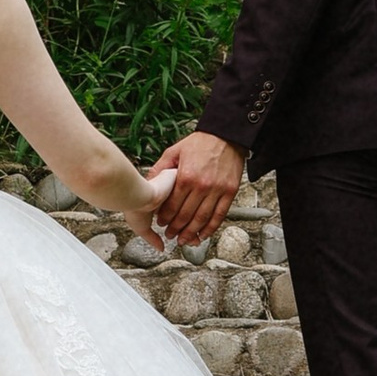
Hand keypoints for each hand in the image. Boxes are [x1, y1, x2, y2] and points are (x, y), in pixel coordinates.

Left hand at [147, 131, 243, 246]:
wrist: (226, 135)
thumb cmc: (199, 143)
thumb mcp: (174, 152)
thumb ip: (160, 169)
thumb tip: (147, 185)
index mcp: (186, 176)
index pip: (172, 205)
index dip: (165, 217)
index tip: (160, 223)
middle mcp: (202, 185)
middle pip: (186, 215)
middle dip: (175, 228)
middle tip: (170, 234)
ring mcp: (217, 190)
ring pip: (202, 219)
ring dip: (191, 233)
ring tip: (183, 240)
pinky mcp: (230, 192)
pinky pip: (219, 216)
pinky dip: (211, 228)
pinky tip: (203, 235)